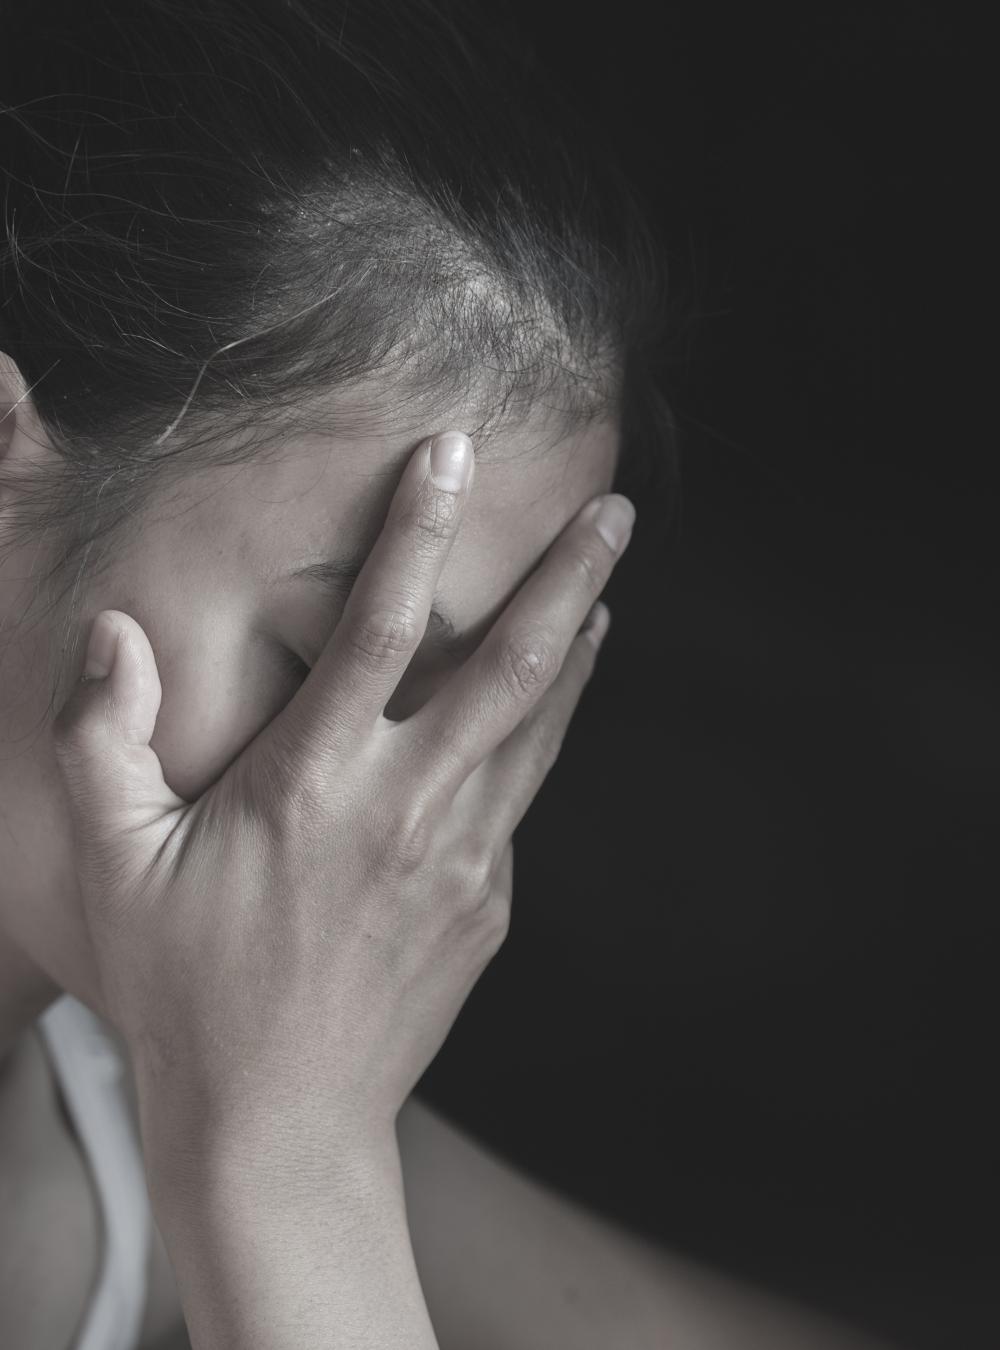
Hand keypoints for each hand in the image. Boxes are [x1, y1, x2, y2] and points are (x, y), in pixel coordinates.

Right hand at [51, 431, 631, 1165]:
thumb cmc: (185, 992)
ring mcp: (463, 862)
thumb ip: (99, 739)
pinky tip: (541, 718)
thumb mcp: (112, 866)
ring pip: (540, 731)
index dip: (418, 526)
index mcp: (316, 782)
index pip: (382, 623)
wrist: (277, 1126)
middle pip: (514, 666)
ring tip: (608, 595)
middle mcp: (408, 809)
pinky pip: (518, 804)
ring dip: (579, 653)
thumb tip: (114, 634)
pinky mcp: (487, 907)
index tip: (451, 451)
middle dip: (572, 577)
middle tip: (617, 512)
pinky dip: (536, 745)